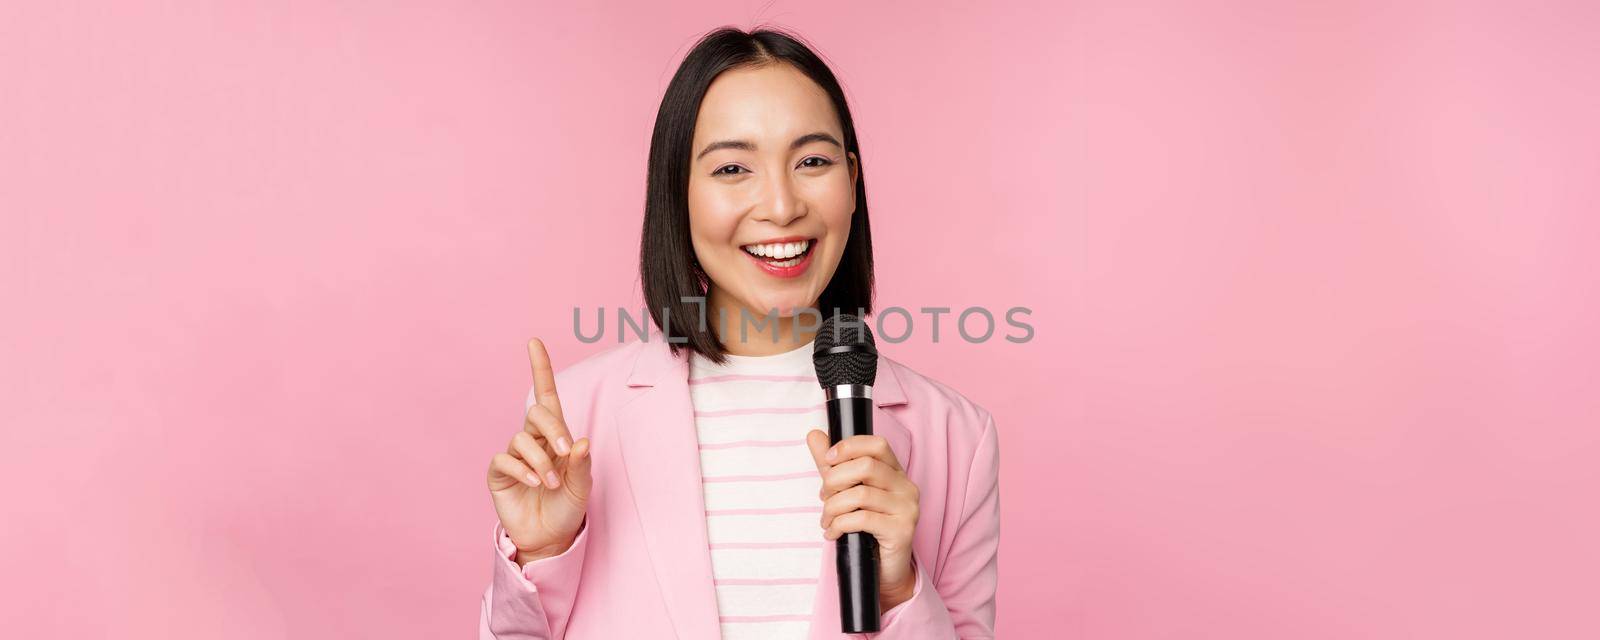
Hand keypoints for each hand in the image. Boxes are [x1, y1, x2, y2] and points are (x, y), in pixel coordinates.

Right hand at [487, 338, 592, 563]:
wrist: (550, 538)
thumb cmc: (568, 508)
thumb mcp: (581, 486)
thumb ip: (581, 464)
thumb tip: (581, 441)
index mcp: (557, 437)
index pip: (547, 395)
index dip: (540, 369)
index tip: (534, 343)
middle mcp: (534, 440)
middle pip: (537, 412)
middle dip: (553, 428)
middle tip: (567, 454)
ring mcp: (515, 455)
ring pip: (522, 438)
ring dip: (540, 460)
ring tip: (551, 483)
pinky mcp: (499, 474)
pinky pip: (505, 459)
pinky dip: (522, 469)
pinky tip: (535, 483)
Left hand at [806, 430, 920, 610]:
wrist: (884, 570)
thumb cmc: (866, 528)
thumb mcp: (846, 492)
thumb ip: (832, 465)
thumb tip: (814, 434)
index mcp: (895, 472)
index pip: (877, 444)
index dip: (849, 447)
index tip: (827, 460)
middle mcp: (906, 486)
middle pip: (866, 466)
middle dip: (834, 480)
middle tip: (824, 497)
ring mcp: (907, 508)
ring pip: (860, 494)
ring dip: (833, 507)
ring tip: (826, 519)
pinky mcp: (902, 530)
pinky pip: (862, 519)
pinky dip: (839, 525)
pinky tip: (832, 533)